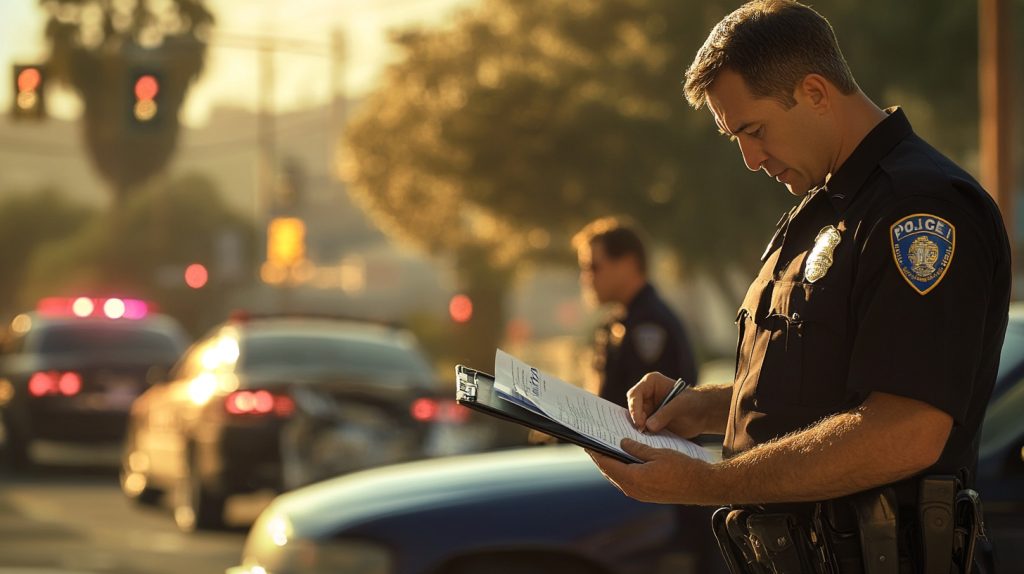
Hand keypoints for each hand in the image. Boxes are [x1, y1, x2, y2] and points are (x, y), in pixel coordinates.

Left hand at [586, 439, 713, 504]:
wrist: (701, 486)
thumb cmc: (682, 468)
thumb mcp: (658, 452)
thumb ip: (637, 448)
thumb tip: (621, 442)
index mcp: (633, 478)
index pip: (607, 464)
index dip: (595, 452)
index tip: (586, 442)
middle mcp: (633, 490)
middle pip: (609, 472)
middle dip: (600, 457)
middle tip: (593, 443)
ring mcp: (639, 494)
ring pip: (618, 477)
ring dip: (611, 464)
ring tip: (605, 449)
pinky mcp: (646, 495)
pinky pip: (627, 481)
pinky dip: (622, 470)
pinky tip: (623, 459)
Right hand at [627, 372, 704, 436]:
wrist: (704, 414)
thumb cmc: (693, 402)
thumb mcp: (680, 405)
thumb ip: (665, 414)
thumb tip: (649, 426)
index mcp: (651, 383)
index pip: (635, 394)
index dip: (634, 408)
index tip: (640, 422)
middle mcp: (646, 395)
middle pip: (632, 408)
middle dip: (636, 419)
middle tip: (642, 430)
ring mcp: (647, 409)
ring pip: (635, 419)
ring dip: (639, 428)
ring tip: (646, 436)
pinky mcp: (651, 421)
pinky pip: (642, 429)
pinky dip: (644, 434)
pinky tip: (649, 439)